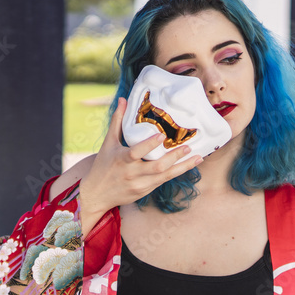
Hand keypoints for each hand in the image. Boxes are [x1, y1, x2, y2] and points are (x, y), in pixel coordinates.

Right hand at [78, 97, 202, 225]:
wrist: (96, 194)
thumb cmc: (102, 165)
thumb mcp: (108, 143)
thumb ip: (118, 121)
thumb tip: (124, 99)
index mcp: (122, 159)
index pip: (136, 152)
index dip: (149, 145)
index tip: (162, 136)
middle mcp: (132, 173)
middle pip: (156, 167)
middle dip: (174, 157)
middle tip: (188, 147)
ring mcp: (140, 184)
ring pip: (164, 176)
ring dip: (182, 167)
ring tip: (197, 157)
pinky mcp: (145, 191)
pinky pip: (164, 181)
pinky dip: (177, 172)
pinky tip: (189, 164)